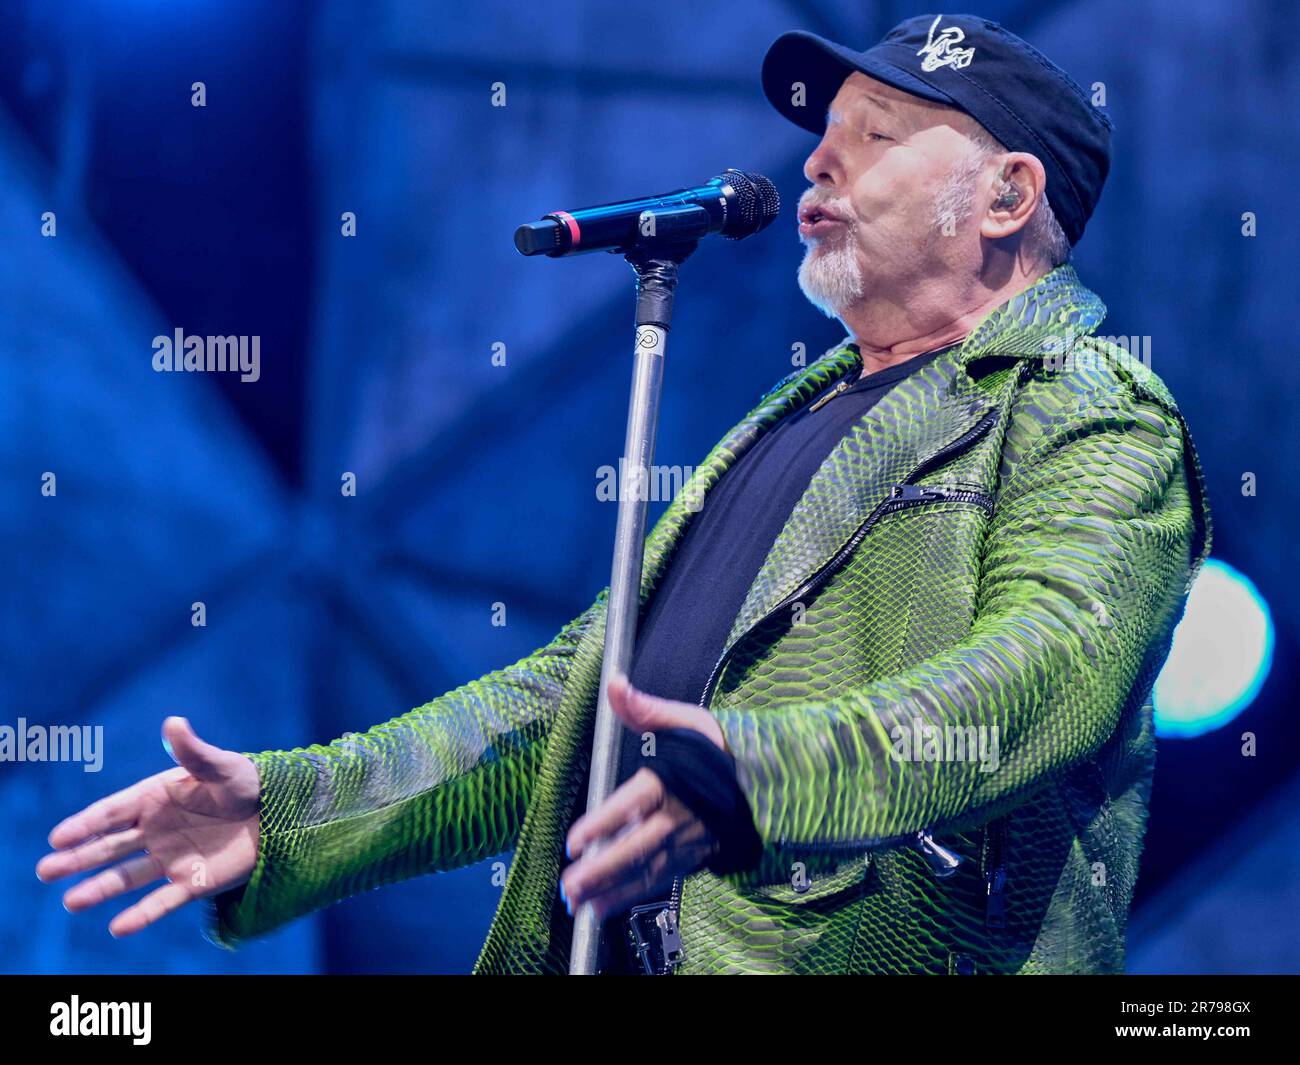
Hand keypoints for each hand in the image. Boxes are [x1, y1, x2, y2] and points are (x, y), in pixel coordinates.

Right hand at [36, 717, 259, 937]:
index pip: (112, 813)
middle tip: (45, 870)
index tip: (58, 837)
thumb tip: (174, 722)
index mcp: (155, 798)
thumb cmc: (247, 782)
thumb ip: (194, 751)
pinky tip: (118, 927)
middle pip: (108, 847)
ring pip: (127, 877)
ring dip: (99, 889)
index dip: (85, 825)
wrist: (279, 812)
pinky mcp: (192, 883)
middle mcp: (155, 831)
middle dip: (77, 859)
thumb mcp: (222, 765)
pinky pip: (162, 902)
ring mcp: (171, 858)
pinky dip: (141, 915)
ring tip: (70, 901)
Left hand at [561, 674, 723, 918]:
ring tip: (580, 904)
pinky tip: (604, 907)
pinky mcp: (691, 857)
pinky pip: (659, 880)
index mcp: (670, 781)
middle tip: (570, 886)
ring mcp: (685, 841)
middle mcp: (677, 816)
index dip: (602, 824)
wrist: (763, 780)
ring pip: (646, 870)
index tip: (574, 842)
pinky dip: (631, 896)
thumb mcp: (684, 721)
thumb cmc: (716, 749)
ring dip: (612, 889)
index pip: (632, 803)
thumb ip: (645, 709)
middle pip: (636, 847)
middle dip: (602, 869)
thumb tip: (615, 684)